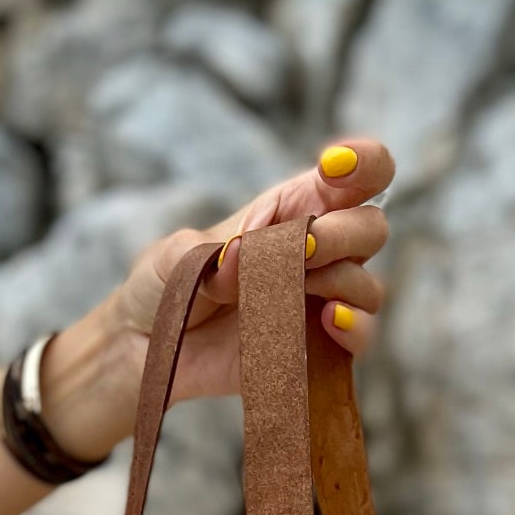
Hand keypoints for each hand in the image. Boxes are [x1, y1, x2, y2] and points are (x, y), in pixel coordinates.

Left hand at [43, 140, 393, 458]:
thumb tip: (242, 261)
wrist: (144, 350)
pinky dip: (354, 329)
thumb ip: (208, 255)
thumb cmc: (162, 288)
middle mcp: (314, 254)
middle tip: (302, 250)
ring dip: (344, 282)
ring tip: (298, 291)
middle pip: (370, 227)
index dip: (362, 164)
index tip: (334, 167)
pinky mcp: (311, 350)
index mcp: (287, 212)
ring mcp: (315, 303)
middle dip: (344, 232)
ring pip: (367, 285)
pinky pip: (358, 339)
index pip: (351, 177)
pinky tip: (329, 322)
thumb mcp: (173, 257)